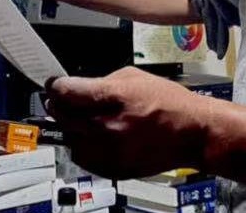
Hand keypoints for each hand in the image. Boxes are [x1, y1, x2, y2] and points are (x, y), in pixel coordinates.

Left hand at [47, 67, 211, 178]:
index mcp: (111, 97)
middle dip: (59, 106)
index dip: (55, 86)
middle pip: (61, 116)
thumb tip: (77, 87)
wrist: (191, 132)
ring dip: (70, 128)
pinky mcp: (112, 168)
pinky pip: (82, 158)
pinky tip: (93, 136)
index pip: (64, 91)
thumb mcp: (132, 77)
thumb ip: (100, 82)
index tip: (53, 85)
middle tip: (61, 101)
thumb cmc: (169, 103)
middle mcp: (106, 126)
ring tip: (81, 119)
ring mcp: (108, 151)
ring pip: (69, 139)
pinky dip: (82, 147)